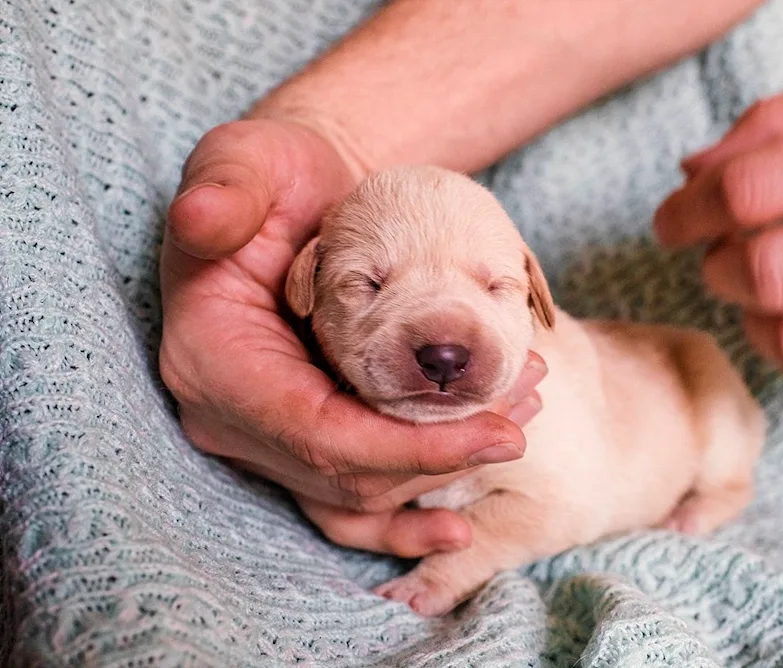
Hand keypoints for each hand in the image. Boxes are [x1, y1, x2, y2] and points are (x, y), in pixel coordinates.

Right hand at [159, 117, 546, 557]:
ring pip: (362, 492)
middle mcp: (230, 414)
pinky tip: (466, 504)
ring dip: (446, 465)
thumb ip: (228, 187)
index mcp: (211, 358)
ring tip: (521, 408)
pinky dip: (416, 492)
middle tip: (528, 402)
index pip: (318, 434)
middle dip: (444, 456)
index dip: (411, 449)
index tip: (501, 435)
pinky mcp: (303, 437)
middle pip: (348, 476)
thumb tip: (200, 218)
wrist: (301, 200)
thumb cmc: (277, 175)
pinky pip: (359, 490)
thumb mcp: (249, 160)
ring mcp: (266, 435)